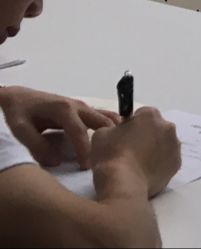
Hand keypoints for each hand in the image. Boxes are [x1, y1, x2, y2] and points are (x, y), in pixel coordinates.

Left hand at [0, 87, 117, 168]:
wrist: (18, 97)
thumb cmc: (19, 113)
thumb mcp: (21, 129)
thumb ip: (37, 145)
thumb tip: (57, 162)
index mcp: (64, 110)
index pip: (80, 133)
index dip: (85, 151)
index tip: (86, 168)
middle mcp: (78, 106)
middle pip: (101, 122)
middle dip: (107, 141)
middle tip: (107, 160)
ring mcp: (82, 106)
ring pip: (106, 117)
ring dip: (113, 132)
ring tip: (117, 149)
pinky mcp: (82, 109)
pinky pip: (103, 115)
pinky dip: (112, 125)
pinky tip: (116, 136)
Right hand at [91, 108, 181, 198]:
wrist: (124, 184)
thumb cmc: (111, 156)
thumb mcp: (101, 134)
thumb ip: (113, 127)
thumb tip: (119, 131)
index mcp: (150, 115)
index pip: (142, 114)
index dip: (132, 125)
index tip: (124, 136)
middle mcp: (168, 126)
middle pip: (156, 128)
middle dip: (146, 136)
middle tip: (131, 151)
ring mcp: (175, 146)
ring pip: (164, 144)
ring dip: (154, 150)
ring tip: (138, 164)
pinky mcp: (177, 163)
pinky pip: (168, 160)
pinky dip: (159, 164)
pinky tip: (145, 173)